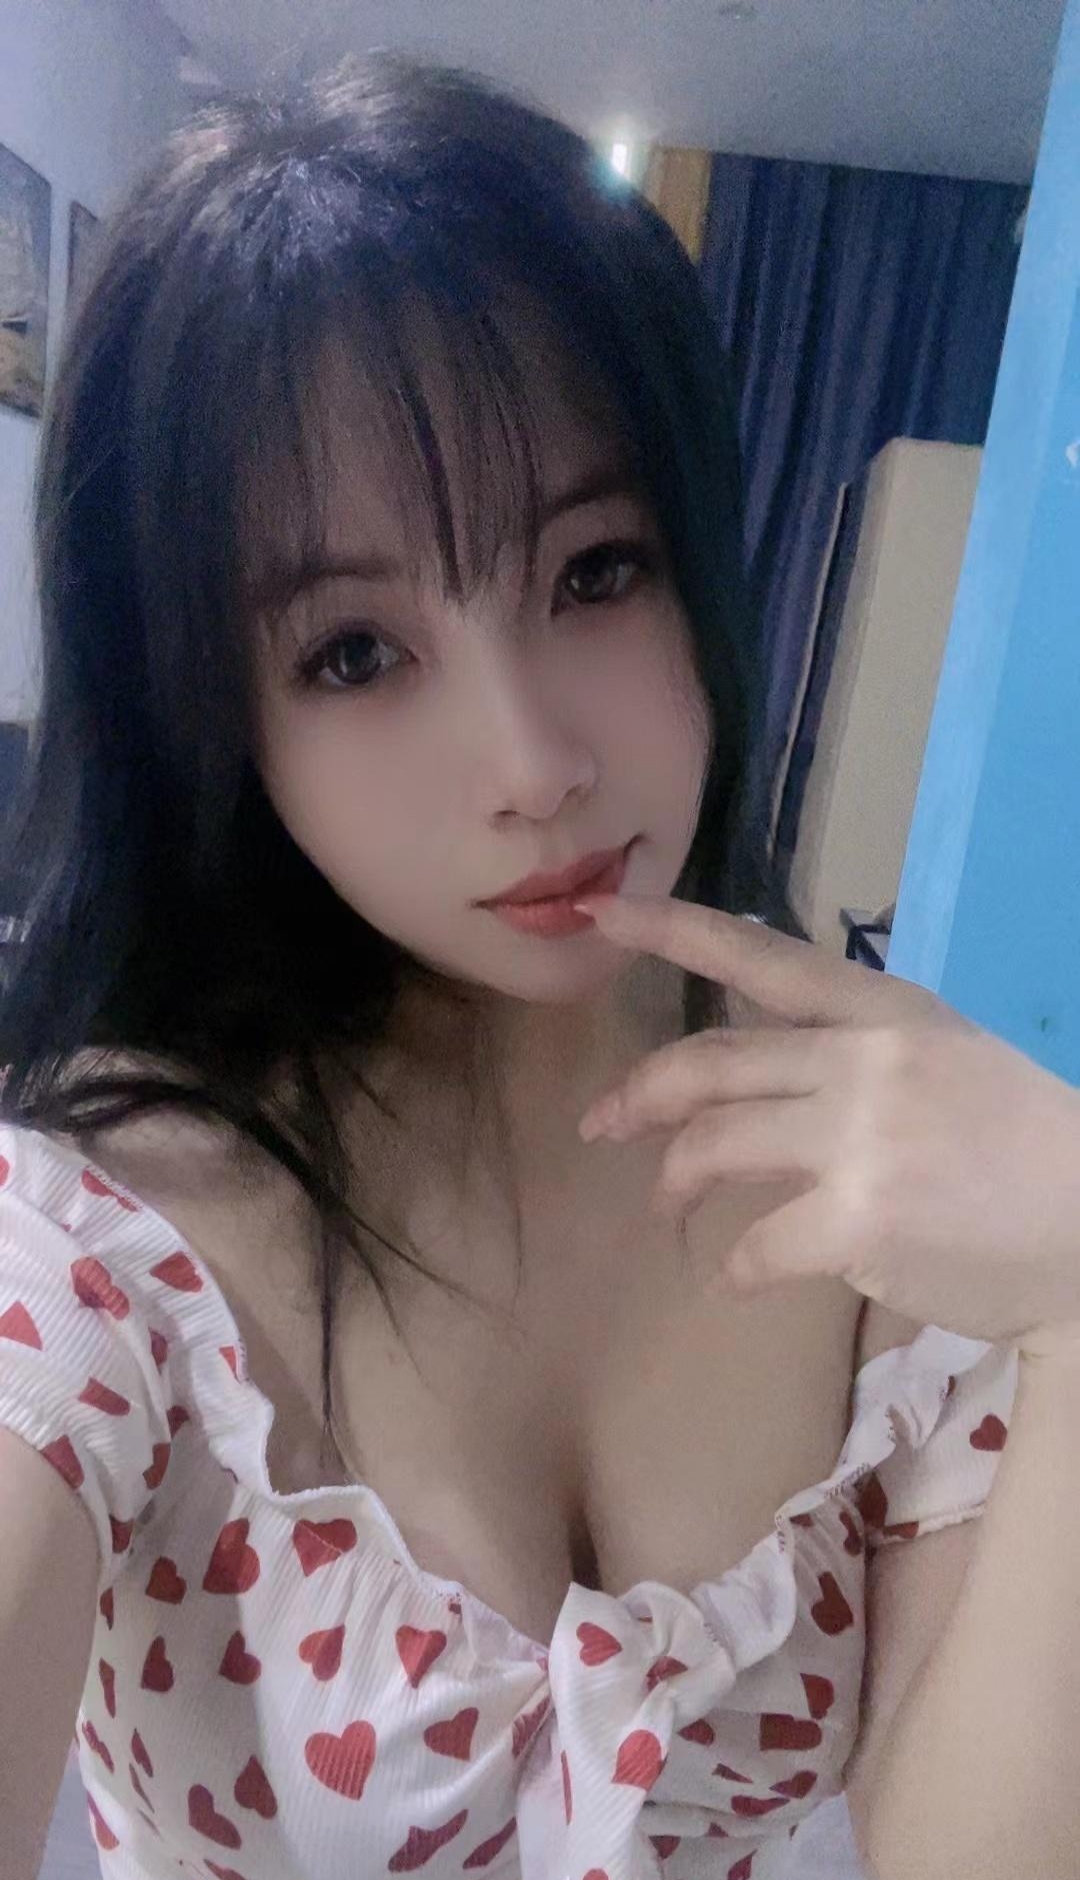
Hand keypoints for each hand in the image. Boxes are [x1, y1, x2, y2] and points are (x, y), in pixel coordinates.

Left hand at [574, 892, 1079, 1350]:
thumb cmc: (1025, 1145)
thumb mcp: (949, 1061)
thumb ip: (861, 1057)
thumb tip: (776, 1082)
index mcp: (886, 1011)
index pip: (760, 956)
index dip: (671, 931)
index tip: (602, 914)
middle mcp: (863, 1060)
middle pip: (709, 1064)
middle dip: (638, 1096)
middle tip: (600, 1124)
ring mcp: (859, 1139)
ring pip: (713, 1146)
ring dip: (672, 1183)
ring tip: (667, 1211)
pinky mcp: (860, 1219)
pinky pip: (755, 1244)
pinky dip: (731, 1268)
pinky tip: (731, 1279)